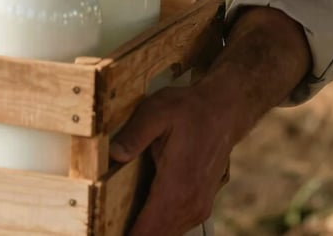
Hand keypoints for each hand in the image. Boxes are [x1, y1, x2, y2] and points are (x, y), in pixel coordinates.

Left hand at [109, 82, 231, 235]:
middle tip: (111, 226)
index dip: (129, 235)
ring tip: (123, 224)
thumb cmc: (189, 110)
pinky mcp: (201, 204)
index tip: (109, 231)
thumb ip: (133, 135)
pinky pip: (177, 225)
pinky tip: (143, 219)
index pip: (148, 230)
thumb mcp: (155, 112)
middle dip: (134, 233)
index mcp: (177, 186)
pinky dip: (160, 227)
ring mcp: (199, 206)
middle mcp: (191, 203)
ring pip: (168, 233)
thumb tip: (114, 153)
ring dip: (147, 231)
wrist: (222, 111)